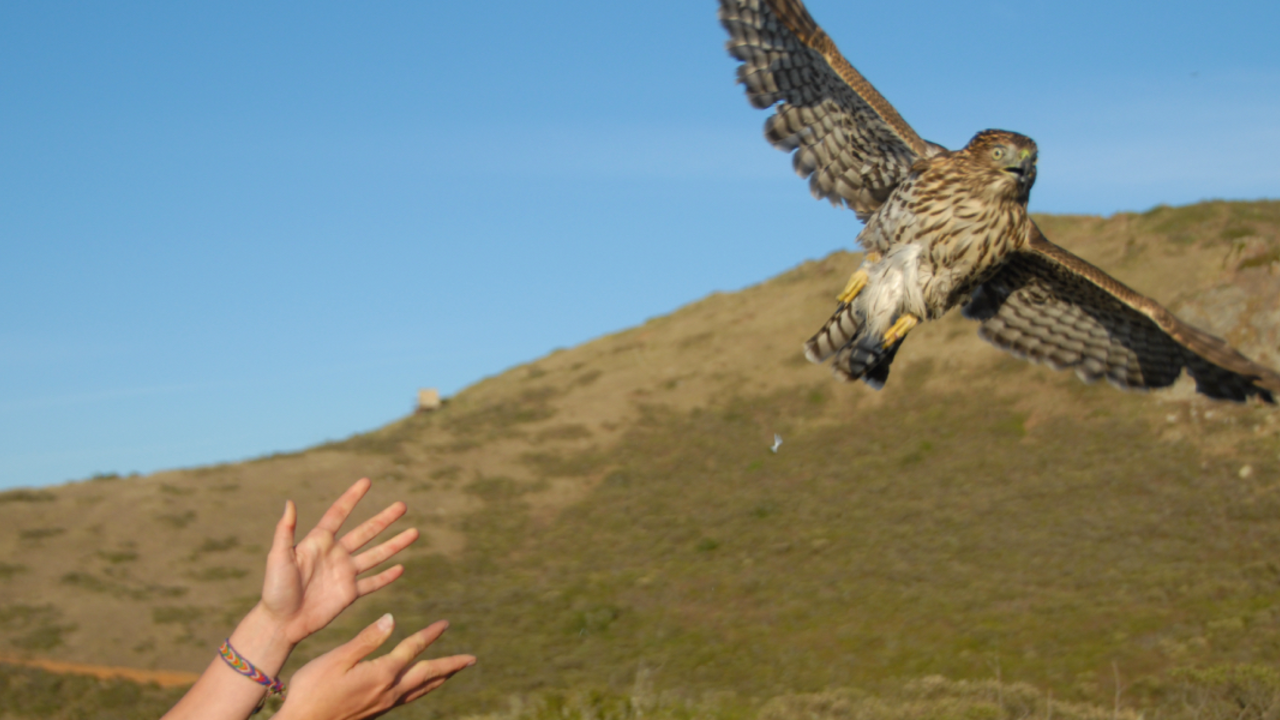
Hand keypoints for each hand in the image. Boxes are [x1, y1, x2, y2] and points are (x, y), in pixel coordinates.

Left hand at [261, 478, 418, 643]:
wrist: (281, 623)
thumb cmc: (275, 589)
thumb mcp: (278, 557)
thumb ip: (285, 531)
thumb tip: (289, 503)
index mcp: (318, 542)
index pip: (339, 513)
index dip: (352, 497)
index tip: (367, 481)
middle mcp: (335, 554)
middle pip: (366, 532)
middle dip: (384, 519)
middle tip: (402, 506)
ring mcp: (344, 574)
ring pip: (376, 555)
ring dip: (395, 544)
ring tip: (414, 532)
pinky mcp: (349, 594)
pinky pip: (372, 583)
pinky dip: (387, 576)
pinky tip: (401, 568)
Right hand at [274, 615, 474, 719]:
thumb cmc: (312, 690)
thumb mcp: (337, 659)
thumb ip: (367, 639)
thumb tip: (391, 619)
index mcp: (381, 674)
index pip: (412, 649)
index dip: (430, 635)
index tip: (445, 624)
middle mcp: (388, 691)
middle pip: (428, 675)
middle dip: (450, 665)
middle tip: (471, 659)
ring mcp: (383, 705)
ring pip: (421, 690)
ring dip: (440, 679)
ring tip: (453, 672)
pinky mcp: (375, 712)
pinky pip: (408, 699)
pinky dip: (422, 690)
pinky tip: (418, 688)